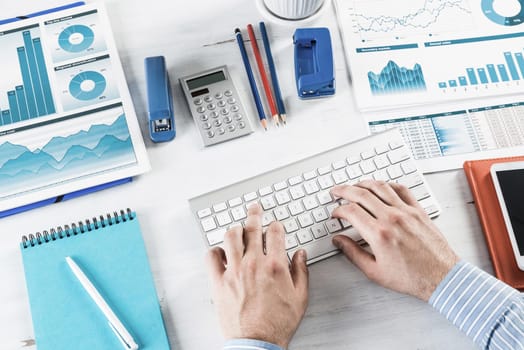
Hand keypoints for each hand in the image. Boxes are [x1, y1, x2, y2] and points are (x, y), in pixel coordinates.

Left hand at [206, 204, 308, 347]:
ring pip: (231, 237)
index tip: (275, 225)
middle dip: (255, 214)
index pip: (275, 233)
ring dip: (235, 229)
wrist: (257, 342)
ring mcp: (234, 271)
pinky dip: (215, 250)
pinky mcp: (219, 282)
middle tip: (255, 208)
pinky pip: (211, 257)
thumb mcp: (300, 297)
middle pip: (252, 228)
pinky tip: (221, 252)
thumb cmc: (277, 323)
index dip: (276, 225)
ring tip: (238, 227)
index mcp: (275, 266)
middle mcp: (254, 264)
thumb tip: (301, 254)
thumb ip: (301, 271)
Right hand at [330, 180, 458, 300]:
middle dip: (345, 190)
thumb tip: (339, 241)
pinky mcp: (418, 211)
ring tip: (355, 186)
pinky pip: (401, 189)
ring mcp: (406, 212)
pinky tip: (382, 186)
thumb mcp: (374, 271)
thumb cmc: (411, 277)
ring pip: (380, 187)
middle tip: (337, 191)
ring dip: (364, 183)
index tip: (336, 213)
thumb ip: (353, 253)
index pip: (351, 211)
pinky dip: (388, 184)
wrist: (441, 277)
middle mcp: (392, 218)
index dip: (338, 210)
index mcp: (379, 234)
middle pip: (362, 194)